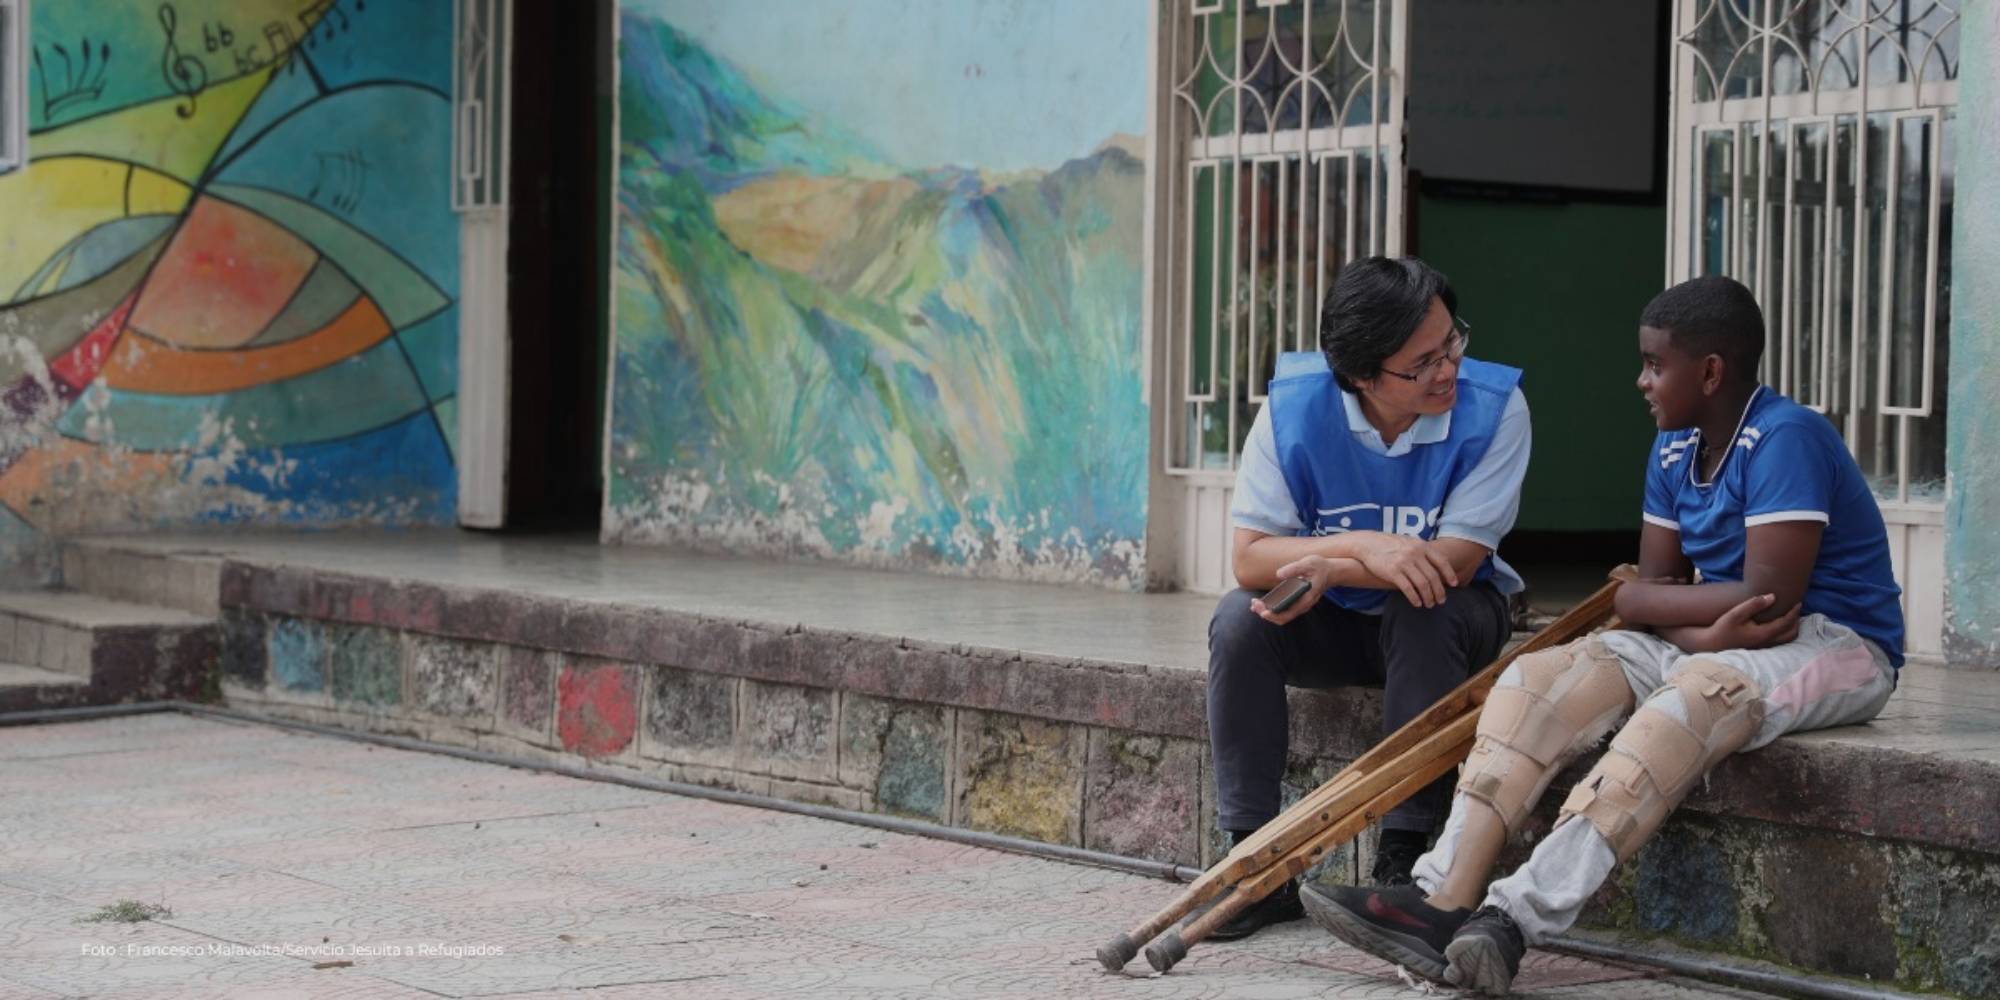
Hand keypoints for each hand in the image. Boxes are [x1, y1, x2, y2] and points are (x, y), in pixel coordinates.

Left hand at [1251, 556, 1334, 623]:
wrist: (1331, 571)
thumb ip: (1294, 569)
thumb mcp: (1308, 563)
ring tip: (1254, 604)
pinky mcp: (1297, 601)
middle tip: (1253, 604)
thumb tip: (1279, 574)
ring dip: (1267, 611)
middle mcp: (1303, 605)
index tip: (1262, 611)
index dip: (1274, 615)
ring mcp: (1300, 605)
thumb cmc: (1320, 567)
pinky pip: (1283, 609)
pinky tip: (1261, 602)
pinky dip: (1272, 607)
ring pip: (1282, 615)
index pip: (1289, 613)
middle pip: (1283, 617)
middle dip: (1266, 613)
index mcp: (1306, 599)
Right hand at [1355, 535, 1457, 608]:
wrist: (1367, 543)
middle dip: (1439, 591)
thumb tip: (1437, 564)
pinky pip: (1408, 588)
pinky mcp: (1392, 572)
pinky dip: (1415, 598)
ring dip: (1428, 597)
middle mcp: (1414, 553)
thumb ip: (1422, 551)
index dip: (1450, 574)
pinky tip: (1417, 604)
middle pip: (1433, 576)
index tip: (1454, 584)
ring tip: (1429, 604)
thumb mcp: (1409, 543)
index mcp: (1421, 546)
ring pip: (1423, 584)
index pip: (1441, 561)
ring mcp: (1404, 562)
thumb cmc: (1389, 544)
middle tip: (1441, 601)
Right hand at [1659, 593, 1801, 653]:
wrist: (1711, 644)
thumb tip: (1773, 596)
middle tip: (1795, 608)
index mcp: (1764, 633)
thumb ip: (1754, 604)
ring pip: (1786, 639)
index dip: (1794, 611)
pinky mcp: (1758, 646)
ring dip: (1791, 627)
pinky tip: (1776, 623)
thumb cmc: (1722, 628)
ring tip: (1788, 615)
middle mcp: (1767, 642)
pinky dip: (1784, 631)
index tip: (1798, 601)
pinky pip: (1779, 640)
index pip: (1786, 622)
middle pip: (1791, 633)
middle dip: (1796, 621)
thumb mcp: (1735, 613)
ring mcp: (1763, 646)